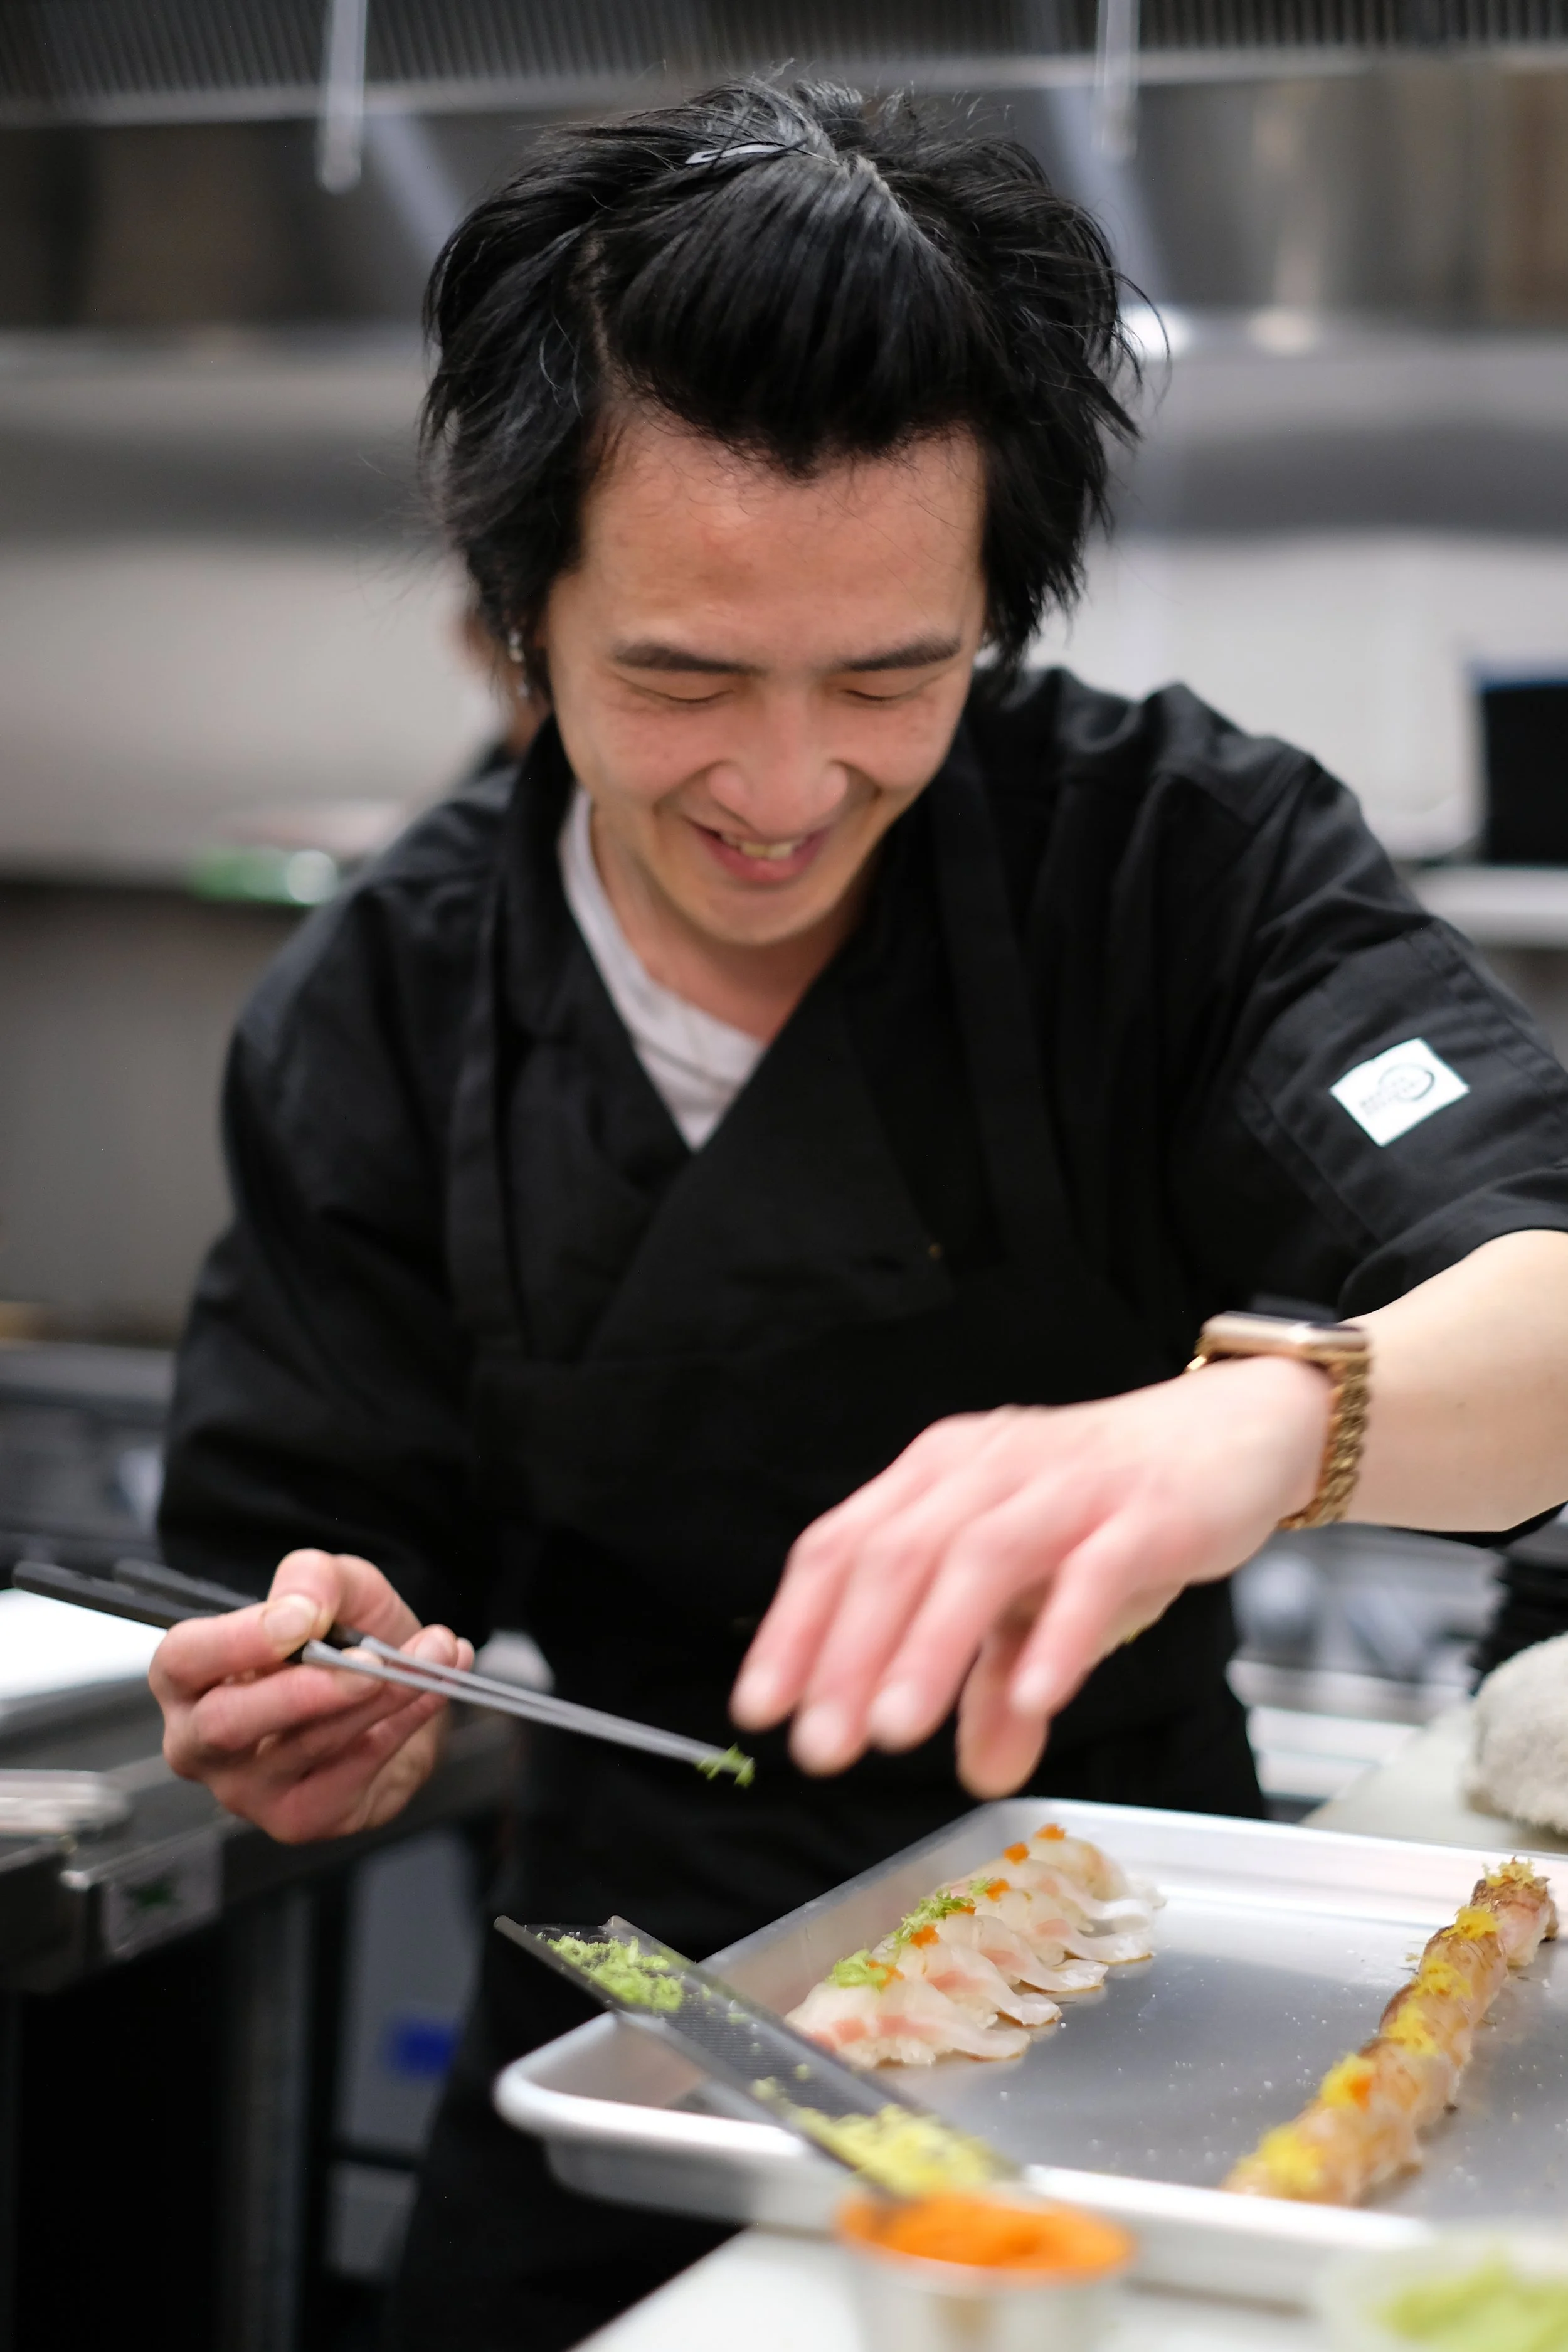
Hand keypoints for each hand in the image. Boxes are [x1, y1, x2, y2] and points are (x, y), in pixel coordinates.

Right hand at [151, 1549, 472, 1843]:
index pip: (183, 1662)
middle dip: (306, 1690)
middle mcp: (202, 1744)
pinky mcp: (301, 1818)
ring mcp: (248, 1791)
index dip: (239, 1641)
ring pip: (306, 1747)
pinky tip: (430, 1692)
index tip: (302, 1618)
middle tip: (373, 1661)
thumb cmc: (343, 1639)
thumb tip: (306, 1608)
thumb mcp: (333, 1587)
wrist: (393, 1689)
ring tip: (431, 1656)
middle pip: (227, 1725)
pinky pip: (352, 1775)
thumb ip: (313, 1580)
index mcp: (189, 1679)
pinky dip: (401, 1726)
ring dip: (379, 1698)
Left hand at [731, 1356, 1327, 1798]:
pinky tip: (1033, 1699)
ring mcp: (1068, 1485)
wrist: (1236, 1432)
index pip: (843, 1544)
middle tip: (823, 1746)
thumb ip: (999, 1676)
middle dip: (849, 1654)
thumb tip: (976, 1771)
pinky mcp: (1147, 1510)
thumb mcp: (1042, 1596)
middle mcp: (990, 1467)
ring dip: (930, 1647)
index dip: (796, 1626)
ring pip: (979, 1559)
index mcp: (942, 1473)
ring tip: (896, 1730)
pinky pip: (1094, 1572)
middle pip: (898, 1554)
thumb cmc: (1115, 1510)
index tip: (762, 1707)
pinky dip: (1058, 1635)